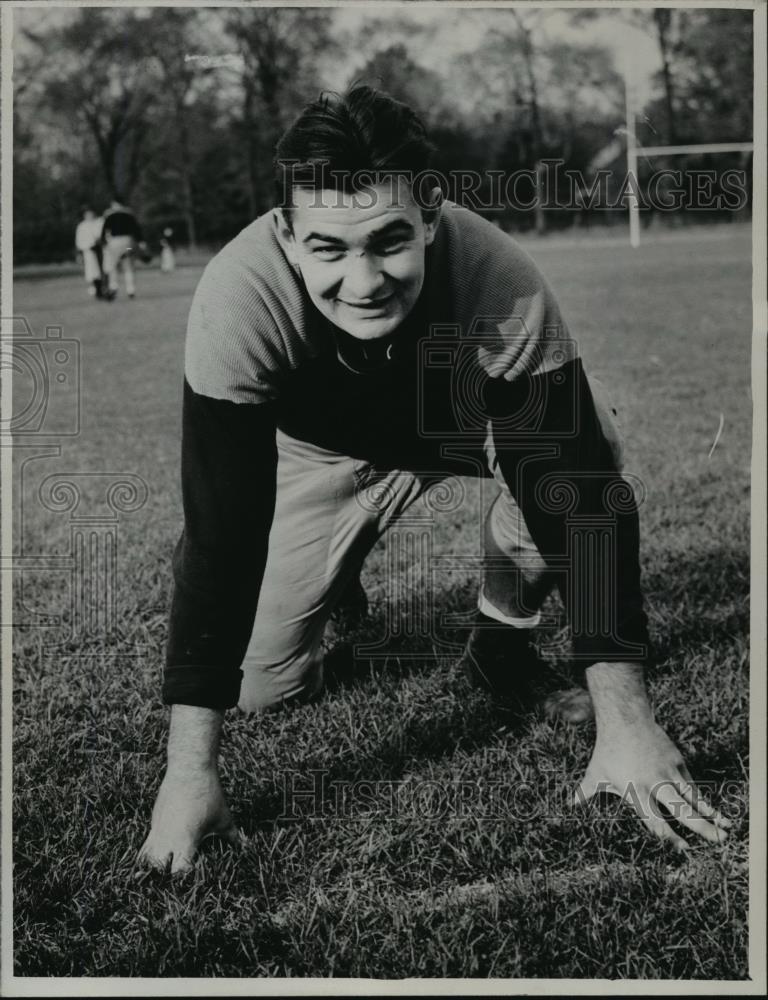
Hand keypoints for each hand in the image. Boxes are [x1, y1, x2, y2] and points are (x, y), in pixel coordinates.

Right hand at [138, 763, 240, 873]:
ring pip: (145, 857)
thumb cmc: (208, 794)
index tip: (194, 879)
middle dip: (164, 875)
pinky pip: (148, 841)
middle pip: (155, 869)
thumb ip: (233, 837)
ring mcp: (156, 828)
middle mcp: (166, 837)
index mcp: (184, 840)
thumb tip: (248, 848)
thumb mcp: (223, 817)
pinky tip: (166, 849)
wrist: (189, 768)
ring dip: (154, 864)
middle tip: (176, 876)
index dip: (185, 880)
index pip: (177, 873)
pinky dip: (153, 849)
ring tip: (167, 866)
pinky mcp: (153, 820)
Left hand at [576, 662, 731, 849]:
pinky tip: (716, 812)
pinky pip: (692, 785)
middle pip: (682, 811)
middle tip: (718, 843)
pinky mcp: (677, 761)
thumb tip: (570, 805)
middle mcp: (655, 784)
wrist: (625, 719)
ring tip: (727, 831)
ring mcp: (669, 772)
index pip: (655, 821)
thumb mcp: (595, 774)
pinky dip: (705, 799)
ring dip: (711, 815)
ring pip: (693, 798)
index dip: (670, 837)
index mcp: (636, 792)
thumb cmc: (607, 750)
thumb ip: (585, 793)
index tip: (684, 850)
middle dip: (701, 828)